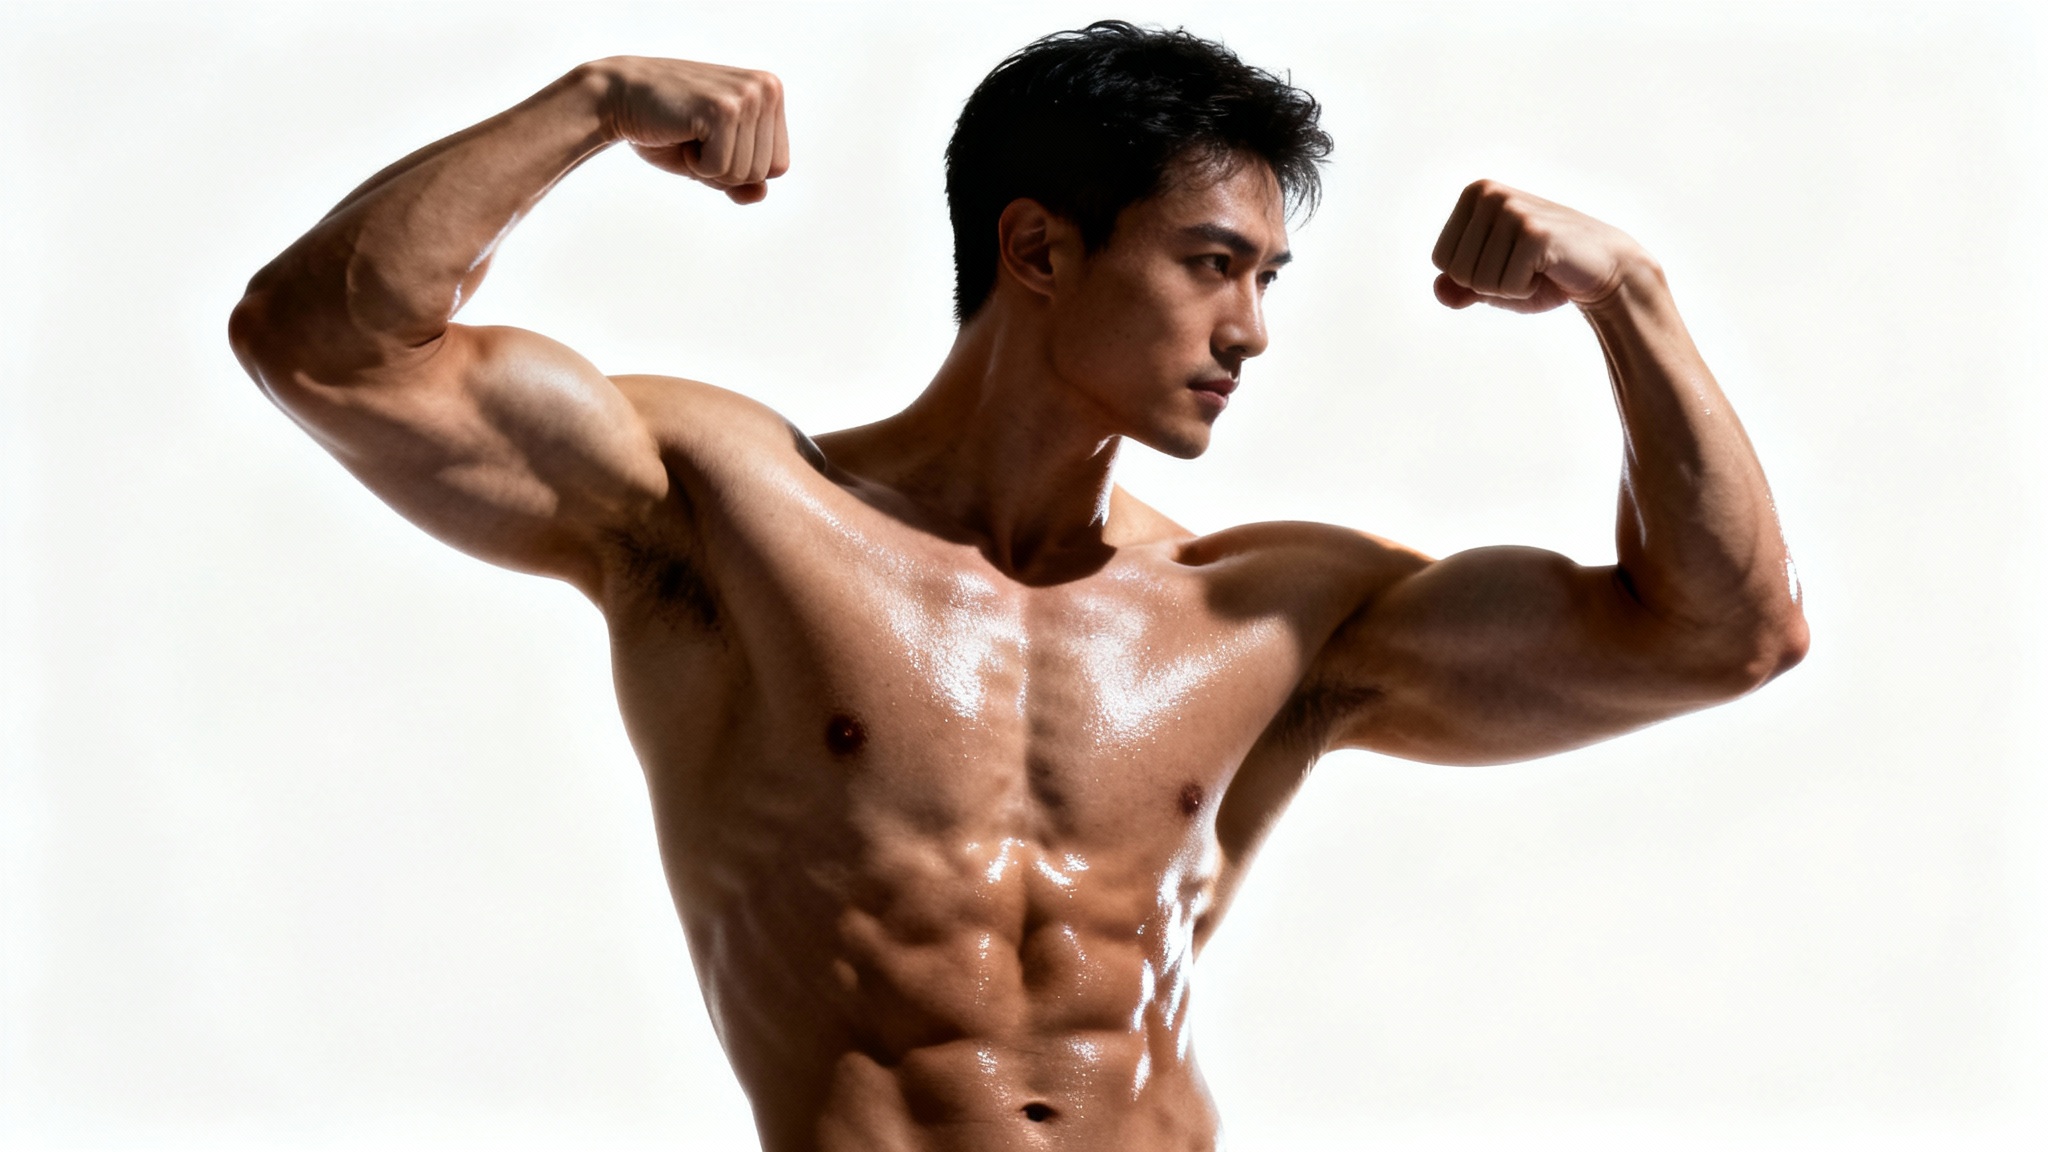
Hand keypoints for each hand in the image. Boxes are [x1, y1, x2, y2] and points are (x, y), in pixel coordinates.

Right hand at [592, 56, 789, 203]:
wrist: (618, 97)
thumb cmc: (668, 129)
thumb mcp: (713, 160)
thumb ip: (742, 180)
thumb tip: (761, 194)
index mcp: (772, 93)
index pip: (778, 166)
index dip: (739, 169)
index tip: (711, 140)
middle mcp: (767, 88)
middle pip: (764, 172)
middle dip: (725, 170)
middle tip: (695, 137)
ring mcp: (747, 95)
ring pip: (745, 174)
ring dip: (709, 167)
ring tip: (688, 133)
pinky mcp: (723, 108)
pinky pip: (721, 169)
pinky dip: (696, 165)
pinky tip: (681, 132)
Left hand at [1430, 180, 1644, 312]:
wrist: (1603, 269)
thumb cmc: (1543, 274)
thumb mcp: (1492, 283)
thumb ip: (1459, 288)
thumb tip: (1439, 291)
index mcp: (1475, 194)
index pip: (1441, 260)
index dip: (1471, 278)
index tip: (1505, 262)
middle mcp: (1490, 194)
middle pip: (1457, 272)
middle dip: (1489, 285)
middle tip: (1523, 267)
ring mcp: (1513, 210)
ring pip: (1479, 282)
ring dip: (1509, 288)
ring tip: (1536, 268)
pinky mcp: (1534, 233)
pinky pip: (1506, 287)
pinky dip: (1525, 291)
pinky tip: (1548, 270)